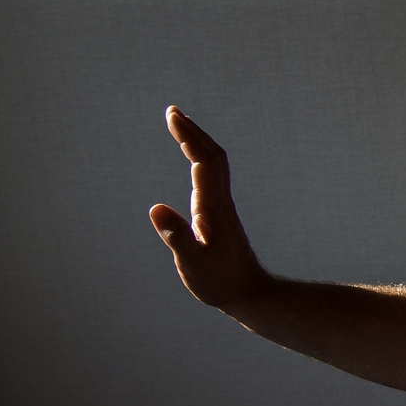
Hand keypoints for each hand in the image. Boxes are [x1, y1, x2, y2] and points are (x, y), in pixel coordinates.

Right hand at [149, 106, 270, 309]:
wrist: (249, 295)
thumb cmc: (221, 283)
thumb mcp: (193, 264)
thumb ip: (176, 237)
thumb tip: (156, 209)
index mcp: (213, 207)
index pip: (204, 162)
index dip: (190, 137)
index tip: (173, 116)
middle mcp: (220, 201)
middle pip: (212, 156)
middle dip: (193, 131)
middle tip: (173, 111)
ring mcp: (222, 206)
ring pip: (215, 165)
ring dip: (198, 142)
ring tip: (180, 125)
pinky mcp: (221, 214)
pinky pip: (212, 176)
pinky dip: (201, 158)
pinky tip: (192, 159)